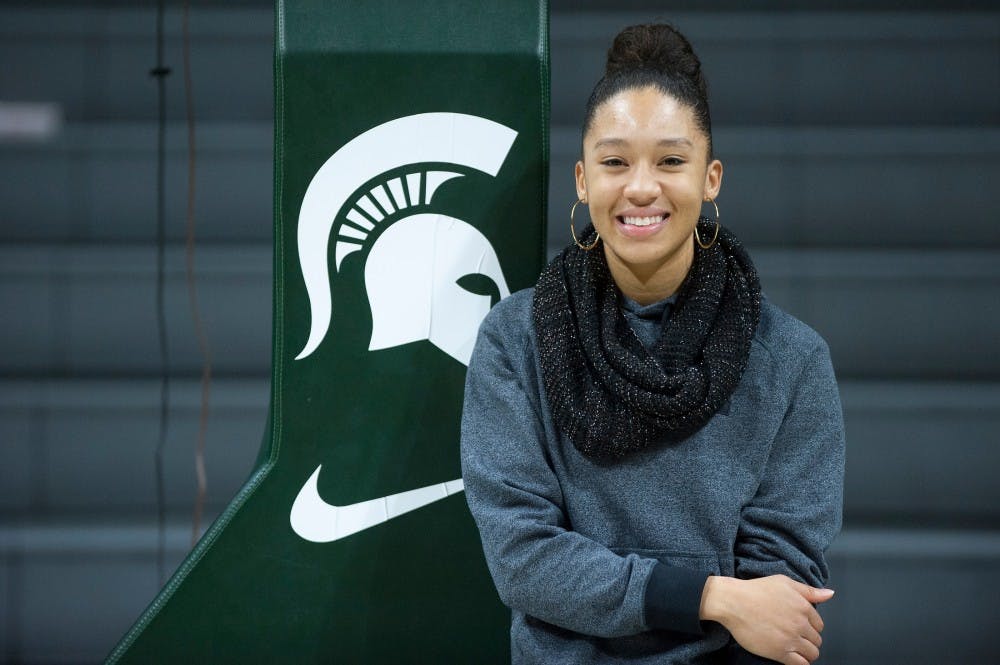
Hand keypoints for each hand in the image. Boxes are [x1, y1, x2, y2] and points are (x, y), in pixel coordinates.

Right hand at [700, 574, 833, 664]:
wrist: (734, 602)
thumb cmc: (755, 590)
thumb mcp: (784, 582)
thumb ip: (808, 590)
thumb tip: (829, 594)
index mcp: (803, 607)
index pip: (819, 624)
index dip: (810, 626)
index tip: (800, 626)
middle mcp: (800, 624)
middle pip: (816, 640)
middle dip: (808, 640)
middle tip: (795, 637)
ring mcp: (791, 639)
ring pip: (812, 653)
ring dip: (806, 652)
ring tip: (794, 648)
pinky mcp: (780, 652)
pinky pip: (801, 664)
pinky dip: (800, 663)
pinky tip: (792, 657)